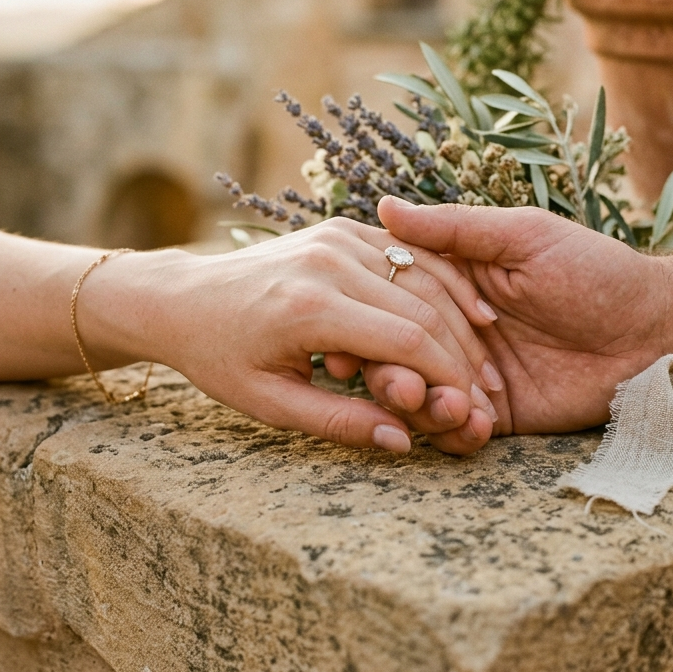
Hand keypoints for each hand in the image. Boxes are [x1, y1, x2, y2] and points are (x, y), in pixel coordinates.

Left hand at [84, 217, 507, 451]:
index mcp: (310, 306)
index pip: (408, 339)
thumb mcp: (270, 404)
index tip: (472, 408)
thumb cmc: (219, 357)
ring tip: (484, 361)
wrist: (183, 297)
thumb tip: (403, 443)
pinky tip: (468, 314)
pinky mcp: (340, 228)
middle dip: (463, 354)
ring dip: (461, 318)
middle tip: (489, 393)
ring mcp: (336, 236)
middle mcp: (328, 261)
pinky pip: (407, 253)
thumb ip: (339, 421)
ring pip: (424, 275)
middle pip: (425, 305)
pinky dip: (441, 283)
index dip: (449, 377)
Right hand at [372, 197, 667, 433]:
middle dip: (392, 375)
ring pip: (419, 399)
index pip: (392, 303)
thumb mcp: (522, 237)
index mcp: (453, 285)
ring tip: (450, 406)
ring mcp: (474, 375)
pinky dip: (455, 433)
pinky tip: (475, 425)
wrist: (655, 332)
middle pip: (395, 357)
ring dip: (422, 407)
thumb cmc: (596, 271)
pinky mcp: (499, 416)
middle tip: (407, 385)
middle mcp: (454, 331)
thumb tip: (384, 205)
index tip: (355, 338)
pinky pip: (458, 432)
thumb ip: (453, 229)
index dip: (371, 322)